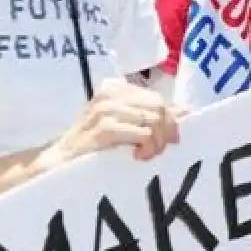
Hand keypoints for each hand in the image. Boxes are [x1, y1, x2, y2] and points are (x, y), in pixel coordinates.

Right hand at [53, 77, 181, 163]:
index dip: (169, 121)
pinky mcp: (105, 127)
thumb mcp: (126, 126)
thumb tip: (187, 111)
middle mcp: (110, 93)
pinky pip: (144, 134)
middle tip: (157, 151)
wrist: (62, 162)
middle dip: (165, 132)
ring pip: (154, 120)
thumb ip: (153, 116)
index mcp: (116, 88)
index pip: (157, 99)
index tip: (168, 141)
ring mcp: (106, 109)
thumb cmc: (95, 146)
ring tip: (146, 155)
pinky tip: (137, 157)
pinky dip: (147, 149)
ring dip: (157, 143)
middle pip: (159, 107)